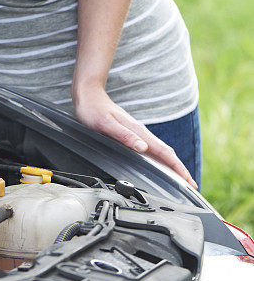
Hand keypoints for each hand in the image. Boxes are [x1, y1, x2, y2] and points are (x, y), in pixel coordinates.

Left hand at [72, 85, 197, 188]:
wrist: (89, 95)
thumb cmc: (94, 110)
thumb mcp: (106, 125)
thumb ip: (124, 136)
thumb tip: (143, 147)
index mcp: (138, 131)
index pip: (163, 151)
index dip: (176, 167)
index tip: (187, 180)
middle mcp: (141, 132)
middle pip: (166, 153)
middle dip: (180, 169)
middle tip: (191, 185)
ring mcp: (138, 132)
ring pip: (160, 151)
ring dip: (172, 165)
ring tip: (181, 179)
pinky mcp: (132, 133)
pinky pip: (152, 149)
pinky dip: (161, 159)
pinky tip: (160, 165)